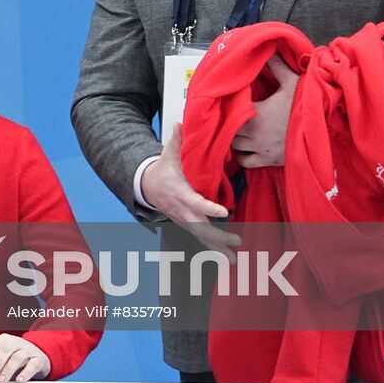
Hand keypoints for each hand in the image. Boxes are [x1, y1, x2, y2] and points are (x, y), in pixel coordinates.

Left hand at [0, 334, 49, 382]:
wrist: (37, 357)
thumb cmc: (14, 358)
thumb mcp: (0, 358)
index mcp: (4, 340)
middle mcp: (16, 342)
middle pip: (6, 351)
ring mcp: (28, 350)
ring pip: (18, 357)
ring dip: (8, 370)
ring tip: (2, 381)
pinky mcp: (38, 359)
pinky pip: (32, 364)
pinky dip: (25, 373)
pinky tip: (19, 380)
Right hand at [142, 124, 239, 255]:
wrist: (147, 186)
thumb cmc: (162, 170)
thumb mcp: (167, 155)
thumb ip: (176, 141)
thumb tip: (181, 123)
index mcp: (180, 193)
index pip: (196, 202)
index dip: (209, 208)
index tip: (225, 212)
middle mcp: (182, 210)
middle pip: (200, 227)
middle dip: (218, 236)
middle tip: (236, 241)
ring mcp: (184, 220)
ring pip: (201, 237)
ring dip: (217, 248)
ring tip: (234, 260)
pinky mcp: (187, 225)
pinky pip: (200, 239)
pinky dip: (213, 249)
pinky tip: (226, 258)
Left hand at [231, 55, 298, 168]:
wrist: (323, 132)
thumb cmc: (305, 106)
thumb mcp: (292, 82)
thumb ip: (277, 66)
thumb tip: (267, 49)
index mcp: (256, 112)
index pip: (230, 108)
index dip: (229, 104)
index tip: (232, 100)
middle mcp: (253, 133)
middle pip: (228, 128)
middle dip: (229, 122)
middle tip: (233, 116)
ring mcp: (259, 148)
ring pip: (233, 146)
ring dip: (233, 139)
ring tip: (238, 131)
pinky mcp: (266, 161)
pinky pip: (244, 162)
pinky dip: (242, 156)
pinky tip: (246, 148)